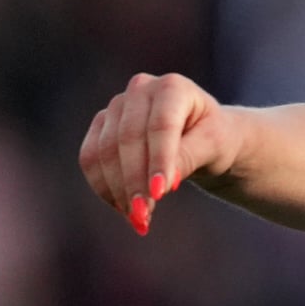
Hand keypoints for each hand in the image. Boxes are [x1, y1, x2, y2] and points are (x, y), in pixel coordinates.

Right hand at [79, 72, 231, 234]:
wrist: (203, 137)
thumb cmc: (214, 139)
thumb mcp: (214, 146)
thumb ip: (189, 157)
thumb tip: (163, 183)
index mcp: (173, 87)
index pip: (161, 126)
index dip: (158, 161)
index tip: (161, 194)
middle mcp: (140, 89)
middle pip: (128, 140)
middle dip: (134, 182)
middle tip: (144, 216)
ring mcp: (116, 106)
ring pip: (104, 152)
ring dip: (117, 190)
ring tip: (138, 218)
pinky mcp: (101, 126)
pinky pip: (90, 159)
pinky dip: (104, 188)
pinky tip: (123, 209)